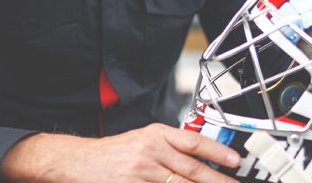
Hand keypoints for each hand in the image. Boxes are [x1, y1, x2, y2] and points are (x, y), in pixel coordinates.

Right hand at [2, 123, 240, 181]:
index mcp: (156, 134)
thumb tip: (198, 159)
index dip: (218, 152)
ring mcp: (141, 171)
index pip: (194, 142)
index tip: (235, 161)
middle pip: (191, 169)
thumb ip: (169, 147)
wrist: (76, 161)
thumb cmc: (113, 153)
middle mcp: (151, 150)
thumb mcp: (143, 139)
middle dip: (217, 180)